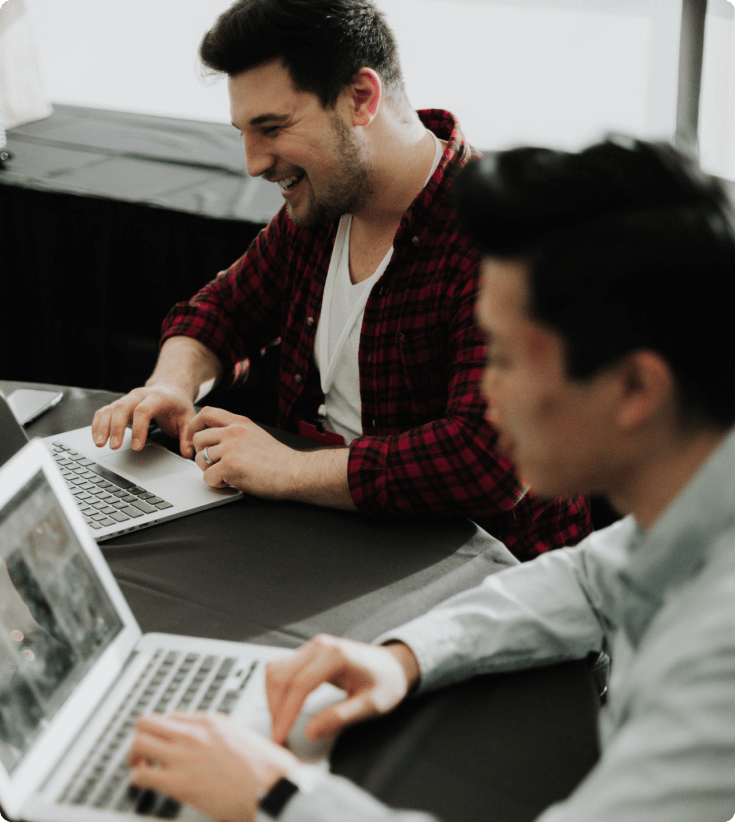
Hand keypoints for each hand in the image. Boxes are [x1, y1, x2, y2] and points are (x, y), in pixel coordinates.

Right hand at [92, 385, 196, 456]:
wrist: (170, 389)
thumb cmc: (177, 405)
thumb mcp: (188, 418)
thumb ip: (188, 436)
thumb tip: (188, 453)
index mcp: (157, 397)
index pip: (144, 410)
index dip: (139, 428)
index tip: (137, 447)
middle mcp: (139, 395)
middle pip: (122, 407)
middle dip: (116, 427)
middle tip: (114, 447)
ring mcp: (127, 399)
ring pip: (110, 409)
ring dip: (103, 426)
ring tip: (100, 444)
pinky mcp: (119, 405)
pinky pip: (103, 411)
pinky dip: (98, 424)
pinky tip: (97, 438)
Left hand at [127, 712, 298, 821]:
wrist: (274, 788)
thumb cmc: (267, 768)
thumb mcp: (243, 737)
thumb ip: (222, 736)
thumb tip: (212, 745)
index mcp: (212, 720)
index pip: (172, 715)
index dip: (164, 730)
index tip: (164, 742)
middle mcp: (194, 733)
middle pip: (147, 722)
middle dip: (141, 736)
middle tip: (143, 752)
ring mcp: (184, 756)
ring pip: (138, 743)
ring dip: (134, 756)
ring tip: (139, 767)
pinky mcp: (179, 782)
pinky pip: (142, 775)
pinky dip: (136, 779)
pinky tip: (143, 784)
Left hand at [188, 407, 301, 498]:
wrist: (294, 472)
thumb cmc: (279, 460)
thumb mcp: (256, 435)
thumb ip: (236, 433)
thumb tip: (216, 440)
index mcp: (240, 423)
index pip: (207, 413)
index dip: (195, 425)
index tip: (194, 437)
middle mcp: (233, 432)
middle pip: (199, 438)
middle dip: (200, 453)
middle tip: (212, 464)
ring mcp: (231, 449)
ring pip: (200, 459)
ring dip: (209, 470)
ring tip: (226, 475)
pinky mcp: (229, 467)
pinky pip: (207, 477)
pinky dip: (216, 483)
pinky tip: (231, 482)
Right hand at [267, 635, 420, 744]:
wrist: (394, 665)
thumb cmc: (386, 682)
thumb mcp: (371, 705)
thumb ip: (340, 717)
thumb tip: (310, 731)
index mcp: (335, 655)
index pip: (300, 684)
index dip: (286, 713)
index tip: (280, 737)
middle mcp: (320, 646)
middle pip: (281, 675)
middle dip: (275, 708)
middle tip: (278, 737)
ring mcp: (313, 647)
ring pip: (276, 670)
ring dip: (272, 698)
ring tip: (279, 725)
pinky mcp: (309, 653)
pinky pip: (283, 668)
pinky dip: (277, 690)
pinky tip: (283, 709)